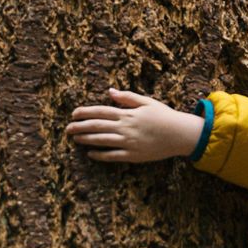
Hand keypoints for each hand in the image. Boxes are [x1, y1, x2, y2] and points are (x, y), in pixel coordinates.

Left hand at [65, 88, 204, 162]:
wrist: (180, 134)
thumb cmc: (164, 116)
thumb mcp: (147, 102)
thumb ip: (127, 97)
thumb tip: (110, 91)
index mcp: (127, 113)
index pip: (101, 111)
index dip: (86, 112)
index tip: (74, 114)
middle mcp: (125, 127)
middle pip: (97, 126)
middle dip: (80, 127)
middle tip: (67, 129)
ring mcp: (128, 142)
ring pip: (102, 140)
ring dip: (86, 139)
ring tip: (75, 139)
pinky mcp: (133, 155)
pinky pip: (113, 155)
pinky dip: (100, 155)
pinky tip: (91, 154)